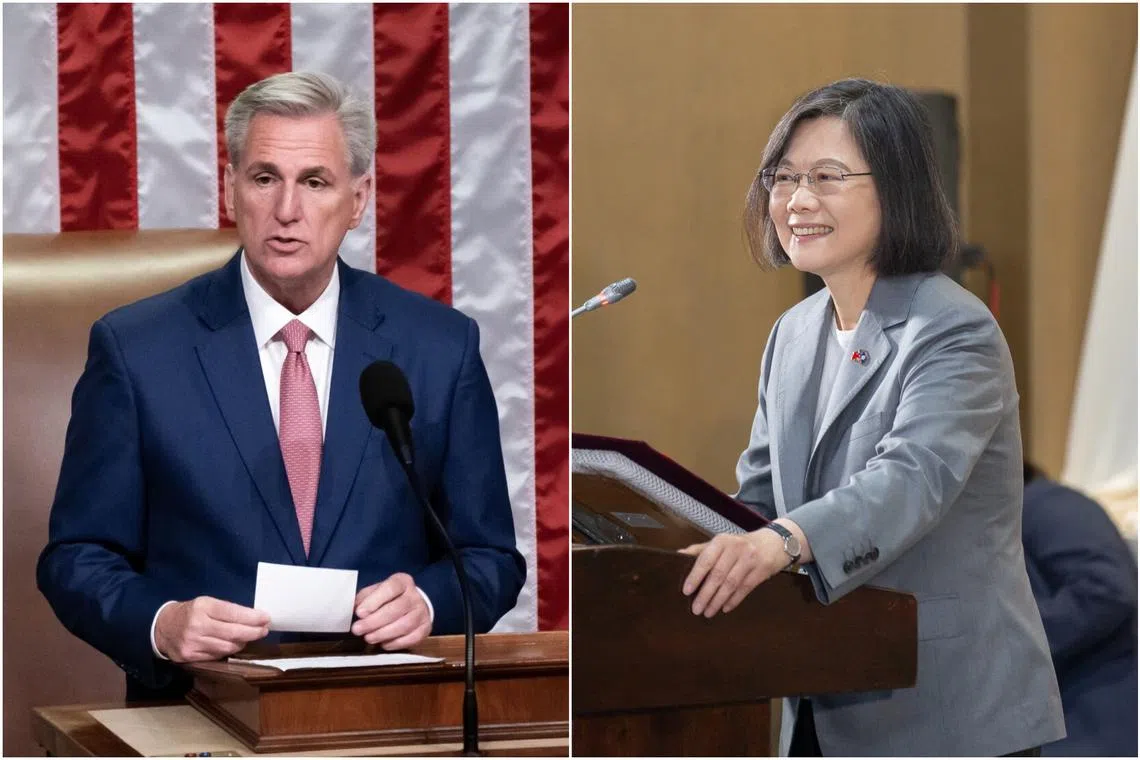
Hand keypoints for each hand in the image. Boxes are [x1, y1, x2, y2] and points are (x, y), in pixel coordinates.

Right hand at [154, 597, 269, 662]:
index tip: (266, 618)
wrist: (162, 628)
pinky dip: (228, 651)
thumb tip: (254, 618)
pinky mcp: (190, 657)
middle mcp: (197, 625)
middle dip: (253, 632)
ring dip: (242, 643)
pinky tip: (232, 645)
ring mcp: (192, 643)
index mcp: (202, 607)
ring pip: (227, 647)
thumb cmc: (190, 612)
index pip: (233, 613)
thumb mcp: (206, 603)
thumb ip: (227, 610)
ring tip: (249, 637)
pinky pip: (217, 656)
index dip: (253, 617)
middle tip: (264, 630)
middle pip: (233, 633)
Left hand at [352, 572, 431, 649]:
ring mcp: (422, 613)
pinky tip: (383, 643)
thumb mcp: (377, 591)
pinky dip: (395, 643)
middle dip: (374, 621)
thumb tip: (356, 609)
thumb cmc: (390, 598)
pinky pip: (412, 638)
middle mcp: (414, 596)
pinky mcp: (425, 628)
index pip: (390, 588)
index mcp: (402, 582)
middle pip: (396, 609)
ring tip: (368, 637)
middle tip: (358, 629)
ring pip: (404, 625)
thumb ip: (365, 597)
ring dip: (383, 634)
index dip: (374, 601)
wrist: (413, 605)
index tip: (359, 613)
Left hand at [679, 530, 787, 617]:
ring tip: (708, 612)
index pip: (705, 560)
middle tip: (696, 609)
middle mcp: (736, 548)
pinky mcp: (762, 570)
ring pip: (731, 584)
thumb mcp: (722, 542)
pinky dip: (734, 600)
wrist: (774, 542)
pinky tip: (725, 608)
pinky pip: (745, 589)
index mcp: (722, 541)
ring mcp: (750, 559)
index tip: (686, 591)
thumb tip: (679, 554)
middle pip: (717, 575)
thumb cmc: (742, 544)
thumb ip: (701, 549)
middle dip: (705, 594)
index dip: (695, 576)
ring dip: (718, 601)